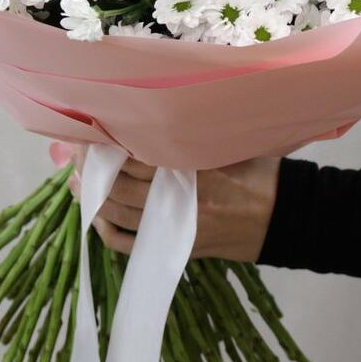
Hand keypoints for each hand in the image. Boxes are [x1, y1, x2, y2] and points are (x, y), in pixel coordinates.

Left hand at [65, 146, 280, 261]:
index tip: (89, 133)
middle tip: (75, 155)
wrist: (286, 218)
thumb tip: (159, 112)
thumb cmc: (260, 173)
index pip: (137, 159)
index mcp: (194, 170)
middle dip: (92, 171)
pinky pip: (131, 246)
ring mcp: (176, 229)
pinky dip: (109, 233)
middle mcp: (180, 201)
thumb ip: (197, 134)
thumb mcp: (232, 144)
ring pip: (120, 216)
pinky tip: (97, 218)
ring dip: (93, 198)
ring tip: (75, 182)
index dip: (107, 148)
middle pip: (120, 187)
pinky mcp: (177, 249)